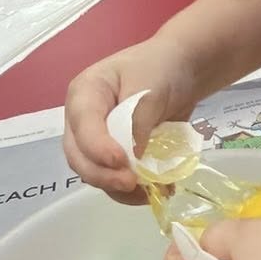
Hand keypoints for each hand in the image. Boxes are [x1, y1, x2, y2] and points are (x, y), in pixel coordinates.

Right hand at [64, 40, 197, 202]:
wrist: (182, 70)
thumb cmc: (161, 67)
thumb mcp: (150, 86)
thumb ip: (138, 120)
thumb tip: (134, 156)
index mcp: (85, 93)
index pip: (83, 125)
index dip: (98, 148)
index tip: (122, 161)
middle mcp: (83, 120)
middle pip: (78, 156)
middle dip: (102, 175)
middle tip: (131, 183)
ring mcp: (97, 141)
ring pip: (94, 173)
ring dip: (118, 189)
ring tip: (149, 191)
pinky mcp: (115, 156)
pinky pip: (114, 179)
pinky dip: (132, 191)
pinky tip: (155, 190)